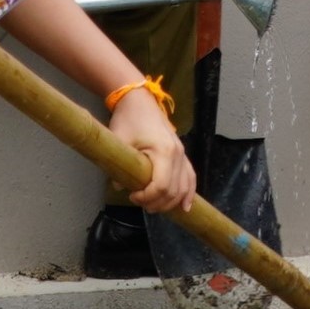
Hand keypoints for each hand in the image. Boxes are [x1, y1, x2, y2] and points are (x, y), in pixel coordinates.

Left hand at [109, 90, 196, 212]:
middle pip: (174, 190)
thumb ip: (119, 165)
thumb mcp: (119, 141)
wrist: (139, 101)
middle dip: (158, 203)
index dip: (147, 197)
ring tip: (154, 207)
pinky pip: (191, 177)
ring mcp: (183, 154)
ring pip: (184, 186)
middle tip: (140, 204)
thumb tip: (118, 186)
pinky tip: (186, 207)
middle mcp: (178, 154)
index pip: (161, 186)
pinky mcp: (182, 154)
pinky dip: (189, 193)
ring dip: (171, 202)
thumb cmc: (128, 119)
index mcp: (164, 151)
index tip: (132, 196)